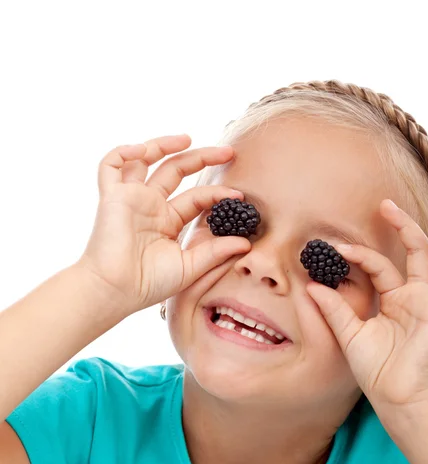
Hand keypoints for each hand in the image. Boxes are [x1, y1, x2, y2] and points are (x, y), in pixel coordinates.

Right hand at [76, 135, 249, 315]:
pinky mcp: (111, 196)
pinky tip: (144, 150)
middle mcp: (150, 206)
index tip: (239, 197)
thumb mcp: (190, 267)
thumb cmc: (149, 284)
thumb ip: (216, 253)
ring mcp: (131, 198)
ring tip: (188, 138)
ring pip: (145, 160)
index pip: (197, 197)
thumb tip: (247, 244)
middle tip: (229, 152)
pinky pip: (111, 165)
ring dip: (164, 144)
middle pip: (176, 170)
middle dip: (202, 157)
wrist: (116, 291)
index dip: (218, 194)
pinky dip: (124, 152)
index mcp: (168, 222)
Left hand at [306, 199, 427, 412]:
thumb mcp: (349, 334)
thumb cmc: (373, 369)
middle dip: (404, 226)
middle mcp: (415, 297)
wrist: (392, 397)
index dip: (360, 254)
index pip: (380, 265)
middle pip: (416, 252)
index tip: (337, 250)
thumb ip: (334, 309)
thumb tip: (312, 285)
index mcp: (393, 299)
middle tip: (385, 204)